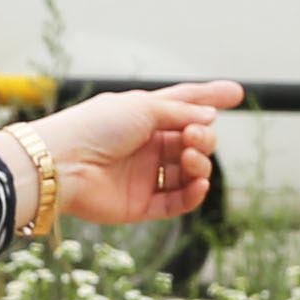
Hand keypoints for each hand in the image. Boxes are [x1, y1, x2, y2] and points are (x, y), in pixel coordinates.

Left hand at [28, 82, 239, 227]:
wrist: (62, 165)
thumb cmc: (95, 127)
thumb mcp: (142, 107)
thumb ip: (179, 112)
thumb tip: (208, 118)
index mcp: (142, 116)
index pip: (183, 105)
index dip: (209, 98)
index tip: (237, 93)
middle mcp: (145, 145)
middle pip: (191, 141)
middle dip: (203, 138)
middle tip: (193, 138)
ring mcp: (143, 176)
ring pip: (188, 173)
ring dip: (199, 165)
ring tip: (189, 158)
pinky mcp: (139, 205)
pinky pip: (176, 203)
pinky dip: (192, 194)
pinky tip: (198, 184)